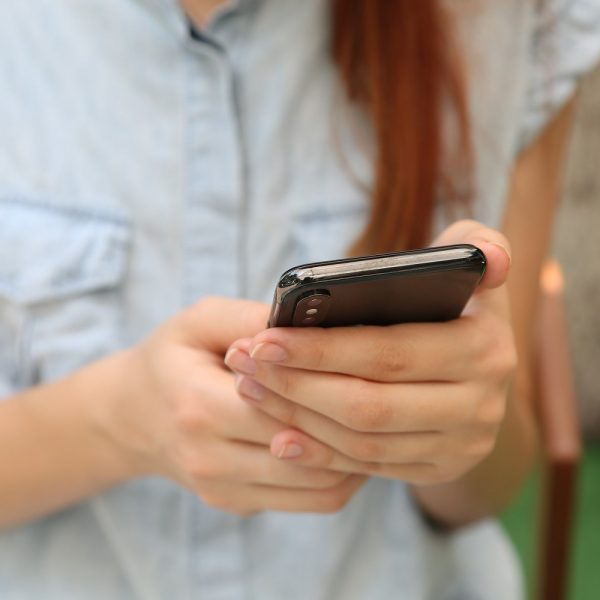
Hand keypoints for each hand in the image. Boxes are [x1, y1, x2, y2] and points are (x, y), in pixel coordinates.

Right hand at [97, 297, 364, 514]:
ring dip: (357, 455)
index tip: (369, 362)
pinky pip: (309, 500)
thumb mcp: (199, 321)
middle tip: (389, 391)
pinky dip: (340, 474)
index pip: (285, 405)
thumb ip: (250, 318)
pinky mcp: (237, 504)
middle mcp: (209, 459)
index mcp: (198, 406)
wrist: (134, 415)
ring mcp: (223, 490)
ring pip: (319, 486)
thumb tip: (310, 323)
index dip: (331, 385)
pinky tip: (352, 441)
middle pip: (309, 450)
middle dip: (353, 421)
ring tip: (379, 418)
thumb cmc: (172, 358)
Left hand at [226, 221, 516, 484]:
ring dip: (298, 418)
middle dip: (297, 385)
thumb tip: (490, 259)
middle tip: (245, 363)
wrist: (478, 369)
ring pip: (363, 440)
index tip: (264, 338)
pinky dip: (321, 453)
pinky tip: (280, 436)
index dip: (321, 349)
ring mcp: (461, 445)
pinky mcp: (438, 469)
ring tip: (251, 389)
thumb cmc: (456, 303)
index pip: (388, 353)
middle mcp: (480, 405)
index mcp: (484, 348)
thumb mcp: (471, 264)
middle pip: (368, 404)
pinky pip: (370, 467)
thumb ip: (477, 242)